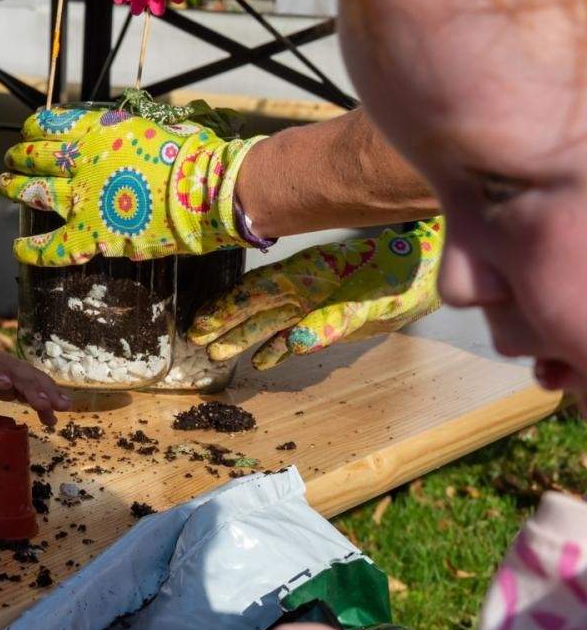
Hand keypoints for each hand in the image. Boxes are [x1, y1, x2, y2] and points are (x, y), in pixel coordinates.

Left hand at [0, 105, 261, 266]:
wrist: (208, 192)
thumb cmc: (195, 158)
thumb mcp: (158, 126)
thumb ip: (133, 132)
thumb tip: (130, 133)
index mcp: (99, 131)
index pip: (51, 123)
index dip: (34, 126)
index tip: (29, 129)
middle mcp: (82, 162)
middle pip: (35, 156)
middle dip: (19, 156)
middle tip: (11, 158)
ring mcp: (81, 199)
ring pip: (32, 191)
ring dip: (14, 187)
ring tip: (5, 184)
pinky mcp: (90, 235)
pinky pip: (50, 245)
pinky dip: (31, 248)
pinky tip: (18, 246)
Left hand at [0, 329, 69, 435]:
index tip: (7, 384)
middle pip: (17, 370)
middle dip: (35, 385)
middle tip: (51, 401)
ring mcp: (1, 370)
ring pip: (28, 378)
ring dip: (46, 391)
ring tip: (64, 408)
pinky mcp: (5, 381)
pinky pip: (27, 388)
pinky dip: (41, 400)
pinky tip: (53, 418)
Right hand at [189, 218, 442, 370]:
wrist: (433, 268)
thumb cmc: (404, 278)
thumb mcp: (373, 302)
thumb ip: (333, 323)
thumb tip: (295, 344)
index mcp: (308, 276)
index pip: (258, 292)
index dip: (228, 309)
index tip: (202, 326)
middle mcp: (305, 288)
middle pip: (256, 307)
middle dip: (225, 322)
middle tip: (196, 341)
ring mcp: (316, 303)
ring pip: (271, 321)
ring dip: (244, 337)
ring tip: (216, 352)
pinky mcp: (331, 320)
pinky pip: (296, 334)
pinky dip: (278, 348)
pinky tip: (262, 360)